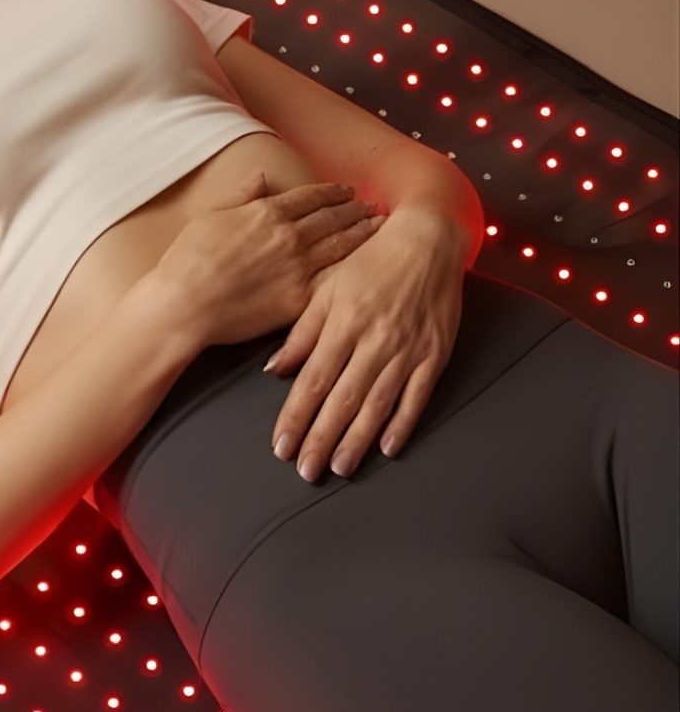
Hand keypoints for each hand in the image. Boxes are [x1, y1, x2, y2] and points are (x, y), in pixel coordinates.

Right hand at [150, 172, 385, 347]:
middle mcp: (289, 236)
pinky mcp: (300, 299)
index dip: (332, 192)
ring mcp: (298, 268)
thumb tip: (261, 177)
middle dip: (355, 210)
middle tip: (372, 207)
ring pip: (341, 246)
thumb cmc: (186, 261)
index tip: (346, 191)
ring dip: (363, 234)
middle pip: (333, 218)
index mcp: (267, 212)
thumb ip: (240, 196)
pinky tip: (366, 266)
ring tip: (379, 228)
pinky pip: (333, 281)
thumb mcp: (209, 217)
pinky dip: (353, 270)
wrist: (184, 304)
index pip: (311, 196)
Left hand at [265, 206, 466, 480]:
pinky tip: (387, 447)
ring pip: (377, 405)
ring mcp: (408, 349)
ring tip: (339, 467)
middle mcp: (375, 340)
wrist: (427, 240)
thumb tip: (275, 370)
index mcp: (343, 323)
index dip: (295, 417)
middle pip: (342, 400)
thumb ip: (301, 332)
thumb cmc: (370, 262)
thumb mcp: (327, 288)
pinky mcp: (435, 354)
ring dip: (357, 440)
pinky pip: (418, 395)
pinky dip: (402, 423)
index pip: (313, 381)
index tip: (281, 446)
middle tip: (305, 471)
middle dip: (320, 439)